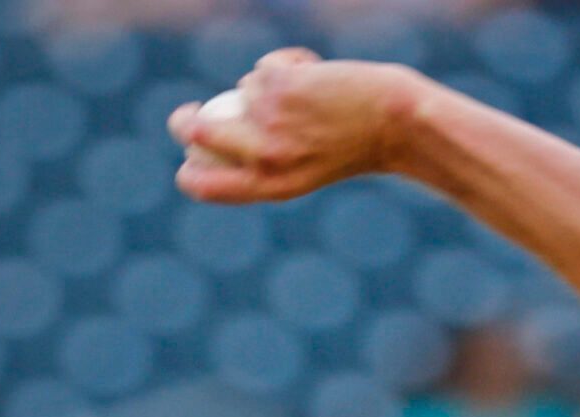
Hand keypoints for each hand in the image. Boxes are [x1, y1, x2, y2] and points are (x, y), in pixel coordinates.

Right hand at [168, 49, 420, 203]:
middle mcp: (265, 156)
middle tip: (193, 111)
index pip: (203, 186)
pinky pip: (265, 68)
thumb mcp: (306, 170)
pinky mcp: (277, 84)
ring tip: (308, 98)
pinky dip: (288, 66)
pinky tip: (318, 78)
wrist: (396, 122)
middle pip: (195, 133)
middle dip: (184, 119)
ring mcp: (268, 118)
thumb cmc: (355, 147)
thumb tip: (210, 144)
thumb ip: (262, 162)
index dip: (187, 171)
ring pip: (241, 92)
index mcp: (271, 186)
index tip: (188, 155)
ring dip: (267, 87)